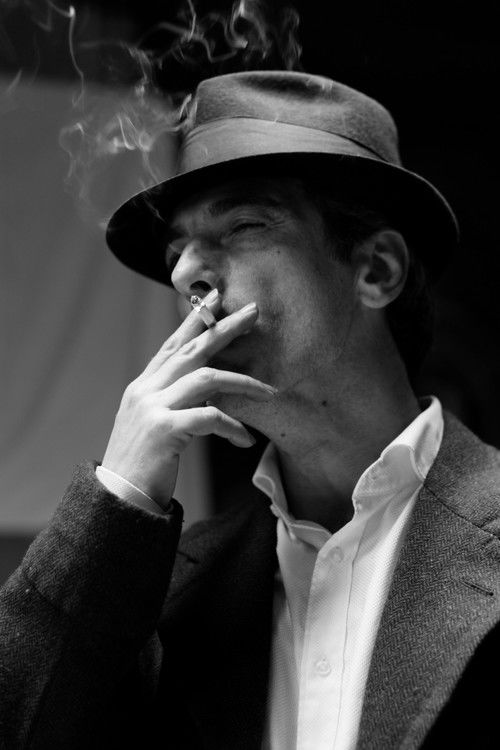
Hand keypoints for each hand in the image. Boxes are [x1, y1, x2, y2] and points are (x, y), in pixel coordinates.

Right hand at [101, 292, 275, 507]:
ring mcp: (152, 408)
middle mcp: (145, 390)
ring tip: (270, 392)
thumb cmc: (141, 466)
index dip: (195, 321)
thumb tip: (206, 390)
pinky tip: (245, 440)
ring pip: (206, 378)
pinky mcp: (164, 430)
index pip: (172, 345)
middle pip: (192, 349)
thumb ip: (171, 401)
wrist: (118, 500)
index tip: (216, 298)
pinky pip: (209, 417)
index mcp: (143, 387)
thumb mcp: (151, 425)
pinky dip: (232, 427)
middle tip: (253, 311)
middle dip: (224, 328)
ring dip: (243, 383)